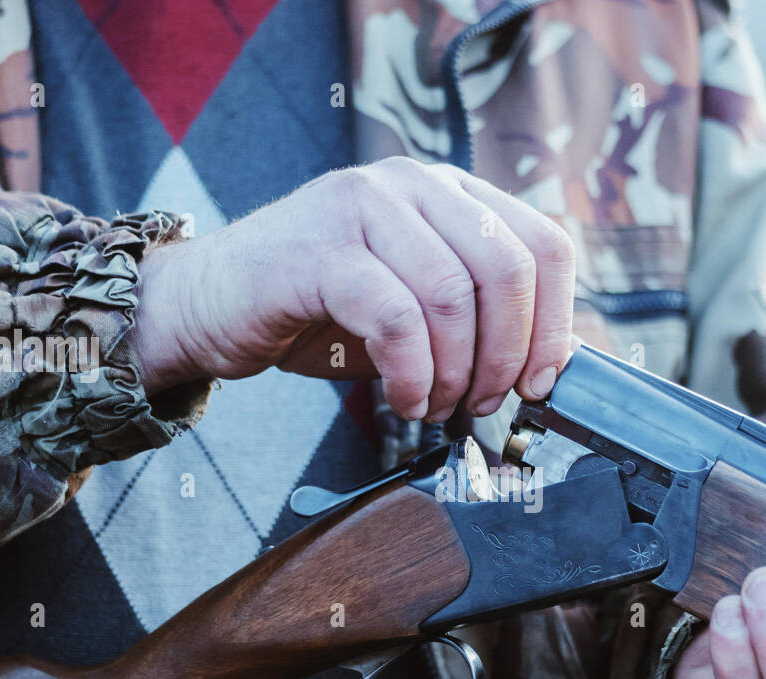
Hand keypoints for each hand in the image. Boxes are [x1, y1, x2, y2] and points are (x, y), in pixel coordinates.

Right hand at [134, 157, 575, 420]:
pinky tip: (405, 401)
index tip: (542, 382)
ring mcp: (362, 206)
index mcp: (448, 193)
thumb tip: (548, 368)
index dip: (556, 322)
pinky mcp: (320, 249)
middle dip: (509, 355)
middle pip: (507, 268)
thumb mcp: (415, 311)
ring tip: (437, 407)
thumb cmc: (317, 313)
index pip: (542, 243)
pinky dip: (413, 375)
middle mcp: (411, 184)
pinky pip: (396, 319)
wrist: (209, 306)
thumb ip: (475, 321)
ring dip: (457, 374)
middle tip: (488, 402)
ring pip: (452, 296)